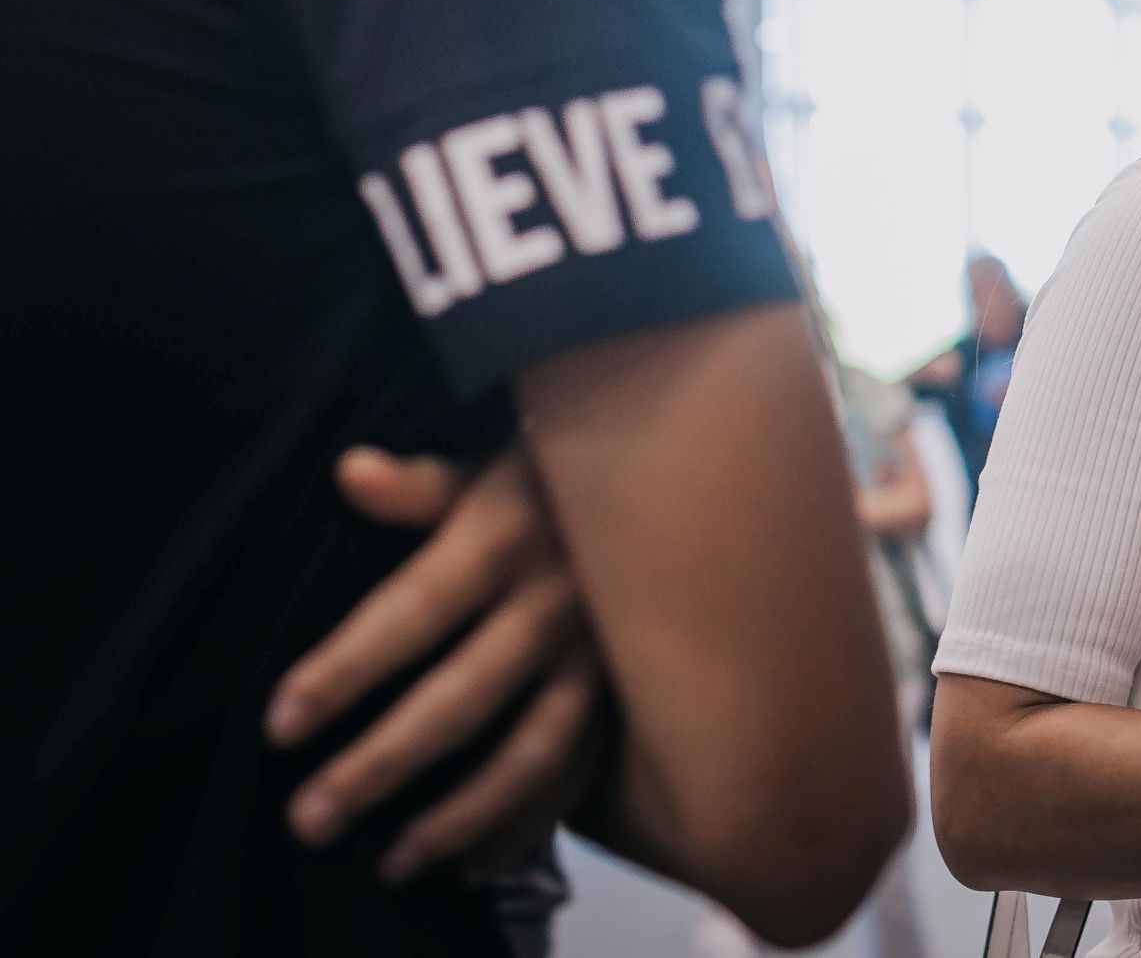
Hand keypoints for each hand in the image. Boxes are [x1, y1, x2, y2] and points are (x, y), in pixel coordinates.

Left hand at [266, 445, 610, 882]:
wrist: (674, 482)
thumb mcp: (486, 464)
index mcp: (507, 535)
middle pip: (463, 697)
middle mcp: (557, 601)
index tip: (279, 724)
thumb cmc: (547, 478)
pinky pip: (581, 771)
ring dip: (459, 815)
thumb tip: (350, 471)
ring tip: (390, 864)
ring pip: (533, 750)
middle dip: (382, 763)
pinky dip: (530, 823)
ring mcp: (599, 653)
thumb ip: (417, 485)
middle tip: (308, 819)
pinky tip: (476, 864)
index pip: (414, 611)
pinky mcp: (625, 691)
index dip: (347, 669)